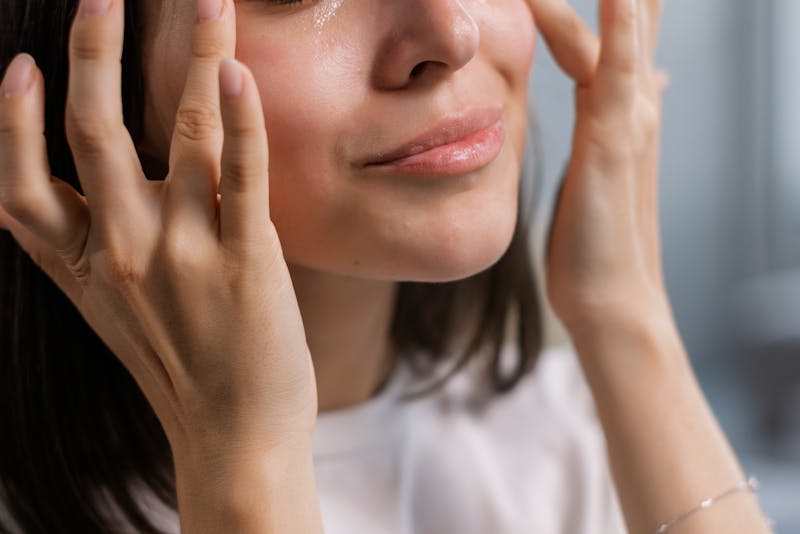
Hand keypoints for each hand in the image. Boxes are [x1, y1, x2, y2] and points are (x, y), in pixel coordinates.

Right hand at [0, 0, 316, 459]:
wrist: (234, 434)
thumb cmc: (181, 370)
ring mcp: (183, 253)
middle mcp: (121, 251)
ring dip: (190, 56)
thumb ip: (93, 250)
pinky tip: (239, 74)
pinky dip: (240, 121)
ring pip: (179, 134)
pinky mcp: (245, 261)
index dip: (8, 121)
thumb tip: (91, 190)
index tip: (14, 64)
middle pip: (92, 132)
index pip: (20, 184)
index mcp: (80, 267)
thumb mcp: (114, 313)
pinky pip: (241, 177)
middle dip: (93, 52)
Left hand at [528, 0, 669, 333]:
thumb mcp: (603, 163)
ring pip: (625, 24)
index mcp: (621, 103)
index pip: (614, 21)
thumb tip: (635, 81)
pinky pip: (614, 67)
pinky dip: (618, 24)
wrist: (610, 299)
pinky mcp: (614, 141)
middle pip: (634, 9)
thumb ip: (612, 116)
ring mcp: (630, 117)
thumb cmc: (595, 239)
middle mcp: (633, 100)